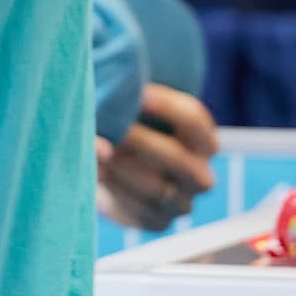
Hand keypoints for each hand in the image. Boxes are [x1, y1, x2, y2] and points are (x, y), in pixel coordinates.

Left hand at [94, 84, 221, 231]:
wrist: (116, 168)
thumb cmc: (127, 125)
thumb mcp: (134, 106)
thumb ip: (130, 94)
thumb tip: (109, 74)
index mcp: (202, 140)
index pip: (195, 122)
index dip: (168, 107)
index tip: (139, 92)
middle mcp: (199, 174)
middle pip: (179, 160)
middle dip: (141, 142)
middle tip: (110, 128)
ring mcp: (181, 202)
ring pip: (157, 189)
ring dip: (121, 169)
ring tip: (93, 149)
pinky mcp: (157, 221)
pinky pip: (139, 212)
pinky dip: (114, 192)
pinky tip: (92, 171)